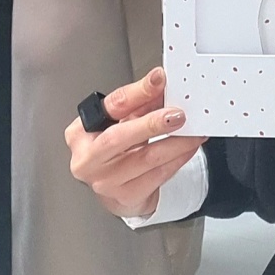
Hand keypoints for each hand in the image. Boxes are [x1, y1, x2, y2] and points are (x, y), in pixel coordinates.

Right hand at [66, 68, 205, 219]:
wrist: (116, 186)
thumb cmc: (114, 149)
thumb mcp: (120, 120)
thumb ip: (138, 101)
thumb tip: (158, 82)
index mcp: (80, 132)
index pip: (111, 107)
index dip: (137, 92)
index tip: (158, 79)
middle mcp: (87, 159)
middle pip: (119, 138)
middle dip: (152, 123)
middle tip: (178, 114)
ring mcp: (105, 182)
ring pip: (146, 158)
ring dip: (175, 142)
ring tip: (193, 131)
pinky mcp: (126, 196)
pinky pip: (158, 175)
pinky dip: (178, 158)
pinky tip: (188, 148)